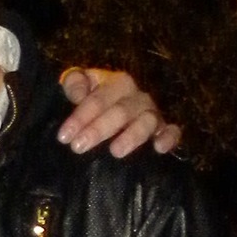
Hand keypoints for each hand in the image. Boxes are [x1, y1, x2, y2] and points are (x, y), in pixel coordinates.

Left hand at [57, 67, 180, 157]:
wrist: (111, 112)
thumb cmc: (93, 103)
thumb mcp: (81, 87)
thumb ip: (75, 84)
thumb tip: (77, 93)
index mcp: (117, 83)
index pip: (98, 99)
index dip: (80, 116)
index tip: (64, 136)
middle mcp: (137, 97)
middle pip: (121, 111)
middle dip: (99, 129)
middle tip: (78, 147)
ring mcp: (152, 114)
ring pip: (146, 121)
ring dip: (132, 136)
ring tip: (115, 152)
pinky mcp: (163, 130)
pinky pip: (171, 132)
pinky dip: (168, 138)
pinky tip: (159, 149)